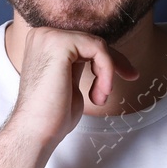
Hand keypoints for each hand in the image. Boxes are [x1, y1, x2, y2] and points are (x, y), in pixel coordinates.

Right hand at [7, 25, 138, 149]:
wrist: (36, 132)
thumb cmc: (52, 115)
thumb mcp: (69, 81)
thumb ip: (79, 63)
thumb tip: (107, 54)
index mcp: (43, 42)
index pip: (84, 43)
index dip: (107, 59)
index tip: (127, 74)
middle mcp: (43, 34)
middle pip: (92, 41)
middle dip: (113, 63)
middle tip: (130, 77)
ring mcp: (49, 36)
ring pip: (97, 44)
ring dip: (107, 72)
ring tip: (100, 97)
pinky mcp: (59, 44)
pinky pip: (98, 49)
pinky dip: (106, 70)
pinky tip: (100, 92)